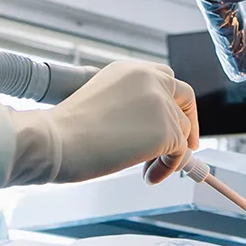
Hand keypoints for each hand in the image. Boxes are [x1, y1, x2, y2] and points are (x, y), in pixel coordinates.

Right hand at [6, 62, 198, 185]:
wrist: (56, 141)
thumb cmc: (66, 130)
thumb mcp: (103, 104)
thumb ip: (131, 107)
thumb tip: (154, 129)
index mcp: (130, 69)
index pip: (165, 78)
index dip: (174, 101)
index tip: (174, 119)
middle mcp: (149, 79)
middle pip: (185, 97)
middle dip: (188, 122)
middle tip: (186, 146)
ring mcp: (161, 103)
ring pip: (182, 131)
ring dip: (168, 154)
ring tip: (144, 170)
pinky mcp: (167, 130)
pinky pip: (180, 154)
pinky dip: (167, 168)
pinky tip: (148, 176)